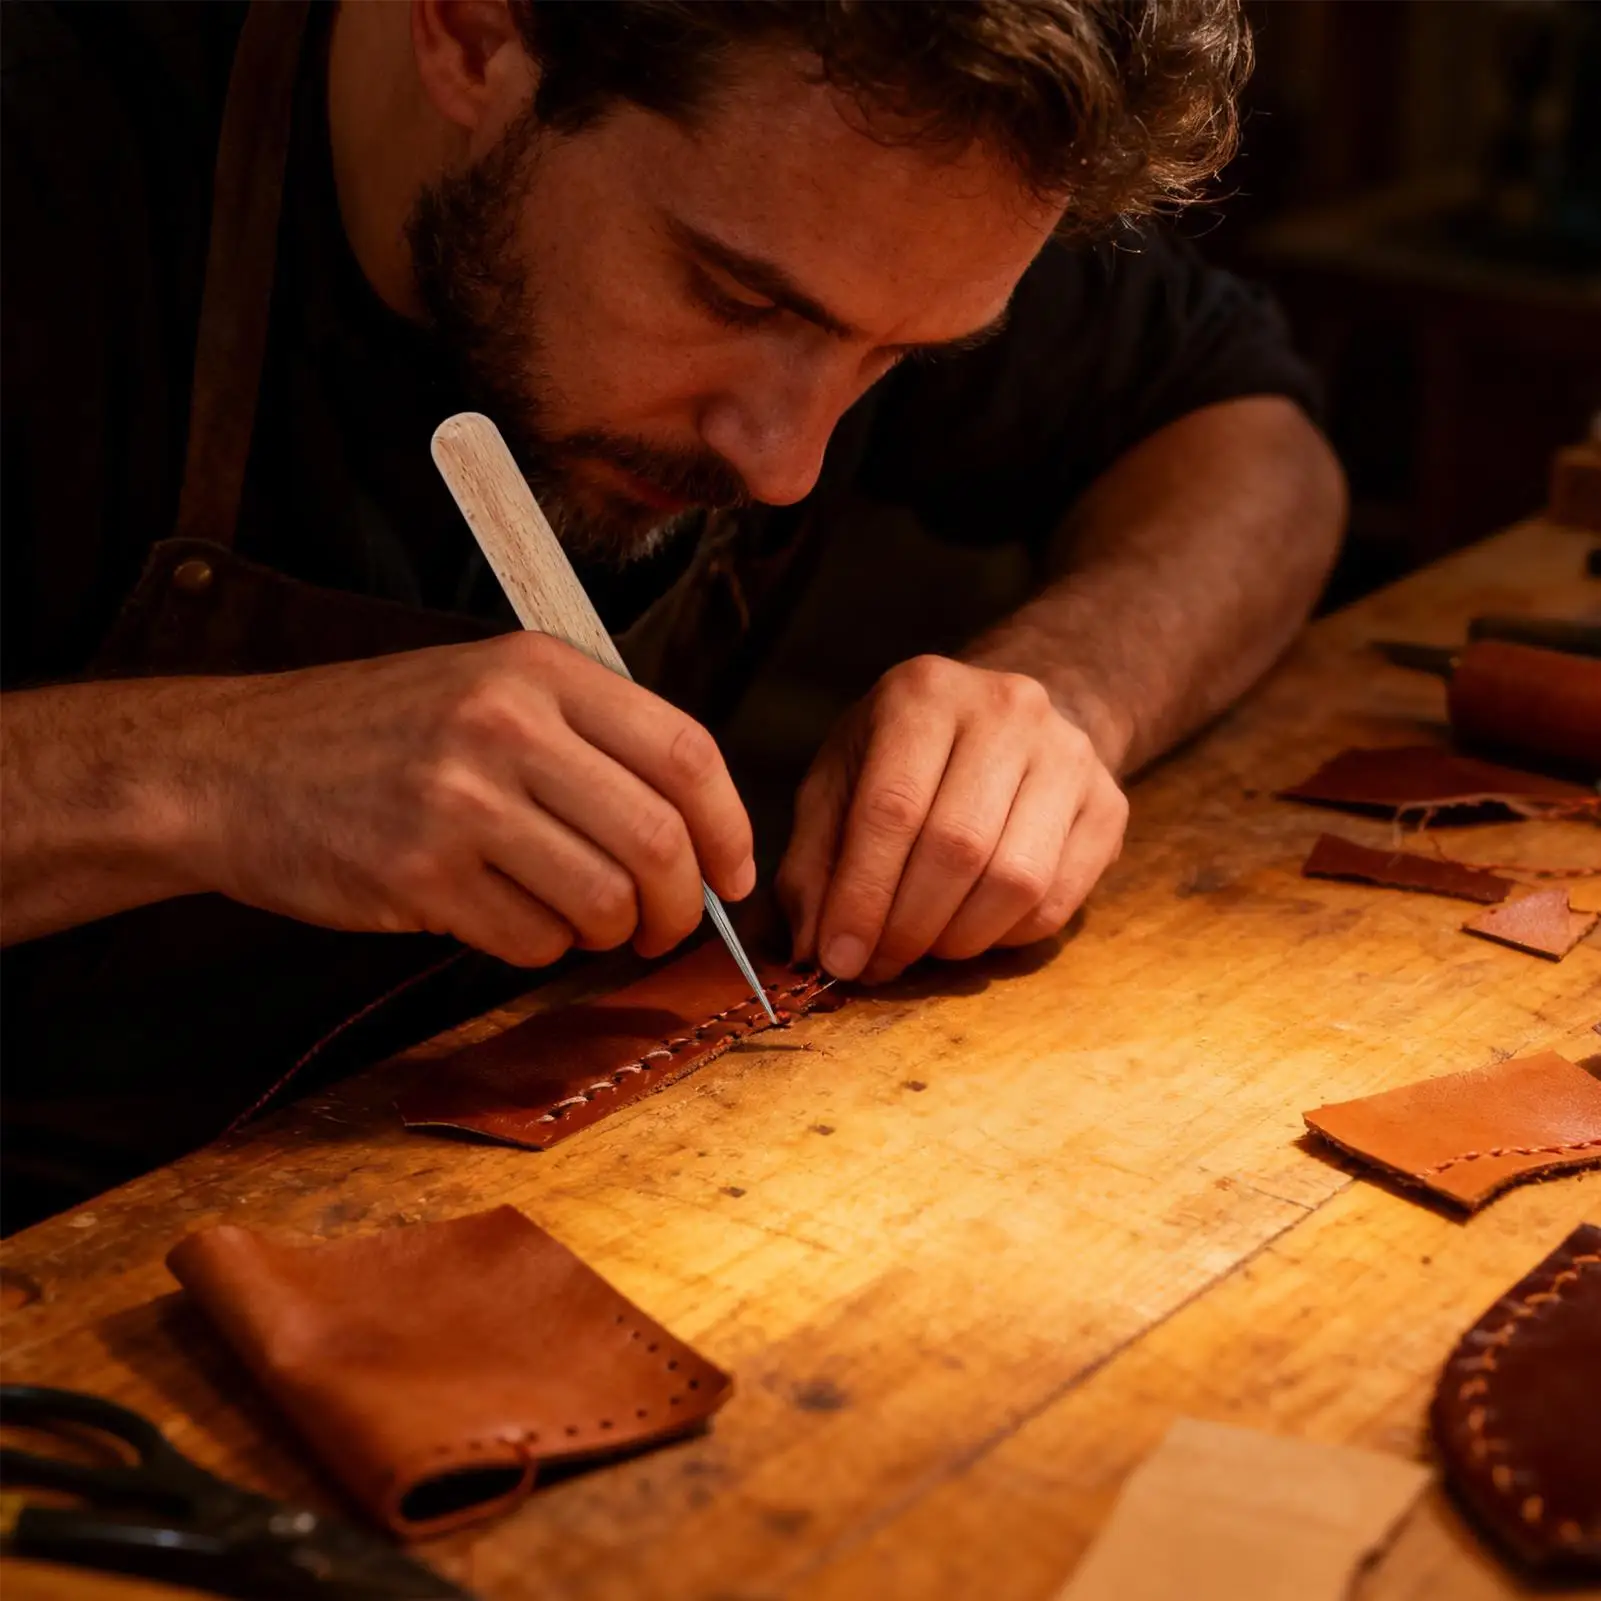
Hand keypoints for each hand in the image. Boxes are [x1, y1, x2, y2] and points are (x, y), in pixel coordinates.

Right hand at [171, 634, 753, 965]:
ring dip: (608, 932)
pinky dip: (539, 948)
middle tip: (664, 927)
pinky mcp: (419, 872)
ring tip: (580, 922)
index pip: (686, 751)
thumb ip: (590, 742)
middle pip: (658, 839)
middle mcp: (506, 723)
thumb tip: (699, 834)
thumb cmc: (377, 734)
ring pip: (602, 900)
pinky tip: (507, 920)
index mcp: (538, 668)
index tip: (734, 875)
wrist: (233, 765)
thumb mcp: (488, 688)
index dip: (729, 828)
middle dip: (681, 905)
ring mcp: (460, 799)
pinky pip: (531, 940)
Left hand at [776, 655, 1126, 982]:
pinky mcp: (1108, 804)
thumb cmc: (905, 758)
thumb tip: (817, 947)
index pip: (893, 809)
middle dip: (909, 926)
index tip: (840, 956)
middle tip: (878, 965)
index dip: (862, 896)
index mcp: (925, 693)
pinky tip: (972, 928)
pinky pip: (1058, 900)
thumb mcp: (840, 782)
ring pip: (1016, 880)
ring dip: (959, 938)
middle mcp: (1007, 710)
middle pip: (958, 846)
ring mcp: (1069, 754)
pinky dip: (1006, 937)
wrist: (1004, 723)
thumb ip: (816, 861)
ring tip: (924, 947)